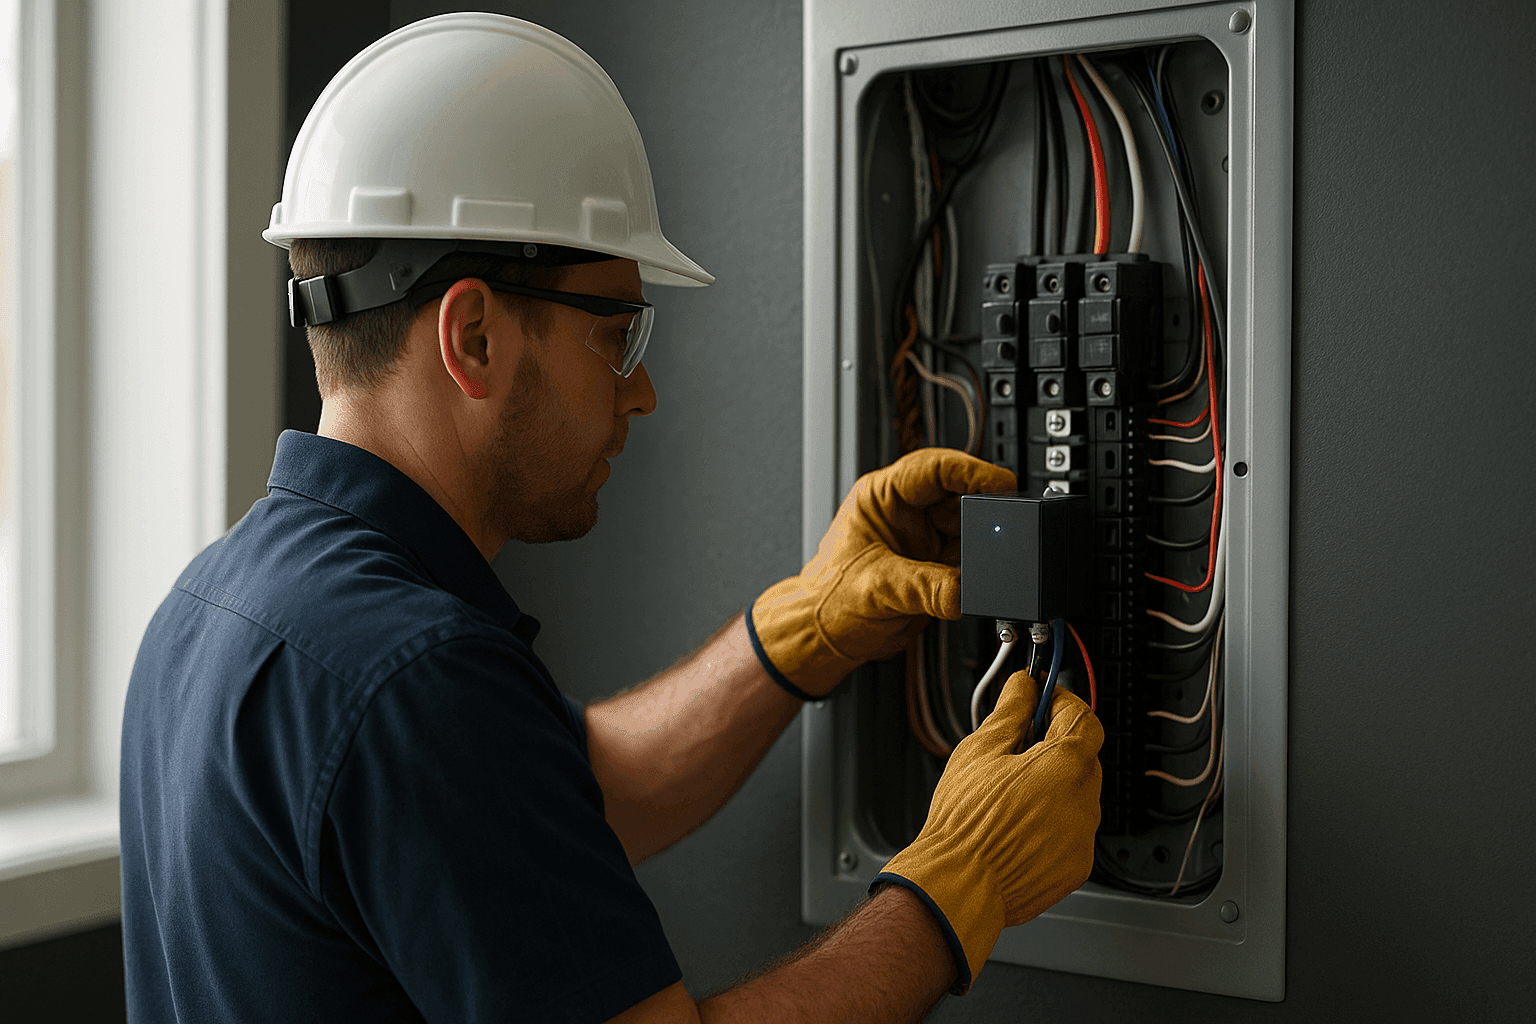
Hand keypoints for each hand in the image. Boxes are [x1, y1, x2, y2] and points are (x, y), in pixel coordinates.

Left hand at [748, 448, 1015, 698]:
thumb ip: (924, 588)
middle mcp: (908, 513)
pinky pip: (971, 564)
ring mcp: (926, 540)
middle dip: (982, 516)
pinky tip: (972, 587)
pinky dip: (978, 574)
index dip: (972, 472)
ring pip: (971, 532)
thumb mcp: (876, 588)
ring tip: (975, 569)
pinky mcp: (939, 568)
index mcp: (882, 497)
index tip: (1002, 483)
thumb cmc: (829, 600)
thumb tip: (964, 591)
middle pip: (960, 498)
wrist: (827, 637)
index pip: (934, 469)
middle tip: (1001, 532)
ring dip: (980, 550)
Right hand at [874, 671, 1102, 992]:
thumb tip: (1022, 687)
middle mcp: (1083, 801)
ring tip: (1011, 794)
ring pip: (1078, 796)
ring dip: (1055, 787)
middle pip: (1083, 757)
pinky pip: (1072, 832)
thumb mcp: (980, 750)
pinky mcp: (1075, 867)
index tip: (1043, 699)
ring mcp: (1082, 838)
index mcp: (1063, 765)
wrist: (959, 883)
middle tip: (1019, 746)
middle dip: (1056, 746)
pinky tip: (1018, 827)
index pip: (1083, 718)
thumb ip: (1010, 711)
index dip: (1063, 702)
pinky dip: (1053, 824)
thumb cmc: (964, 822)